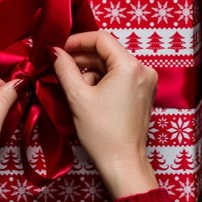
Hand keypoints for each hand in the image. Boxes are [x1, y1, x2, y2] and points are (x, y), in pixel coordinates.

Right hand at [52, 31, 159, 198]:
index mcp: (130, 66)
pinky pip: (120, 77)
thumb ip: (65, 69)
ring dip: (91, 71)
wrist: (122, 162)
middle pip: (108, 52)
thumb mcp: (78, 97)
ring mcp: (146, 81)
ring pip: (112, 65)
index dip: (78, 40)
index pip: (102, 39)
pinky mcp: (143, 93)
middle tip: (60, 66)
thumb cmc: (102, 132)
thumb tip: (55, 52)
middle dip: (83, 58)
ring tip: (73, 86)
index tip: (59, 49)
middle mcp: (143, 69)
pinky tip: (88, 94)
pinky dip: (103, 80)